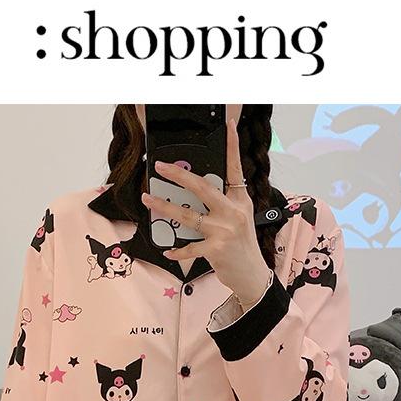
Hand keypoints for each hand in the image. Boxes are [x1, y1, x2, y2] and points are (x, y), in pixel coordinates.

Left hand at [140, 118, 271, 308]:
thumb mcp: (239, 219)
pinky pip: (190, 247)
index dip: (232, 146)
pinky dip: (177, 251)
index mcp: (240, 200)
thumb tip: (195, 192)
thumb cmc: (242, 246)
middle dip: (178, 176)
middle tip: (160, 167)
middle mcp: (233, 212)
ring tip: (147, 199)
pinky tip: (167, 250)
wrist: (252, 275)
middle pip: (202, 188)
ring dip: (164, 207)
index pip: (235, 168)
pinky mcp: (217, 250)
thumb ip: (222, 204)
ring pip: (188, 215)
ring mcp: (224, 231)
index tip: (229, 125)